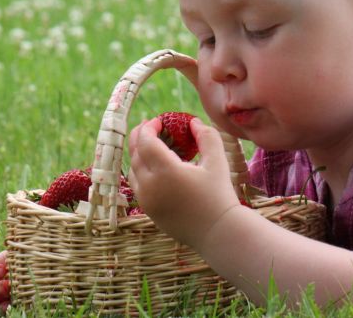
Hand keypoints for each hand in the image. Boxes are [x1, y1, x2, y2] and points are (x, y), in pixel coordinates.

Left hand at [128, 118, 239, 248]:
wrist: (217, 232)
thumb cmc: (219, 195)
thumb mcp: (217, 161)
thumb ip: (206, 137)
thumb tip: (192, 122)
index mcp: (166, 171)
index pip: (146, 142)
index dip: (149, 128)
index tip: (159, 120)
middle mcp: (151, 185)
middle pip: (136, 154)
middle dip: (140, 137)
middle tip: (149, 127)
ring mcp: (147, 200)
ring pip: (133, 170)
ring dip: (138, 154)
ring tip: (150, 145)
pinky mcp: (149, 211)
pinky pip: (137, 186)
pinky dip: (140, 171)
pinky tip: (153, 167)